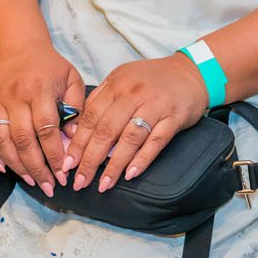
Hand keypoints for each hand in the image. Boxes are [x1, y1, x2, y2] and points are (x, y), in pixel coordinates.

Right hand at [0, 44, 85, 195]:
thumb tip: (73, 138)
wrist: (21, 48)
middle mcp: (16, 98)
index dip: (54, 154)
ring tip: (32, 180)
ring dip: (16, 164)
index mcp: (39, 90)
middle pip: (23, 139)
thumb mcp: (72, 79)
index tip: (64, 172)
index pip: (46, 128)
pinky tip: (3, 167)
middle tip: (49, 185)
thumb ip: (77, 107)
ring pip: (2, 140)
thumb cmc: (50, 67)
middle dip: (37, 166)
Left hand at [66, 54, 209, 192]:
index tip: (67, 164)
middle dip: (90, 159)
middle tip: (80, 180)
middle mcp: (133, 94)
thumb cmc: (153, 79)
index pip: (91, 117)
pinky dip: (143, 159)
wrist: (191, 72)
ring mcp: (155, 106)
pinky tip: (131, 174)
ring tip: (103, 184)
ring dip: (115, 165)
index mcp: (116, 84)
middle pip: (106, 130)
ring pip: (129, 138)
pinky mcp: (174, 118)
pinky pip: (155, 141)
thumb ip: (101, 98)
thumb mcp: (122, 78)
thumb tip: (78, 127)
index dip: (77, 143)